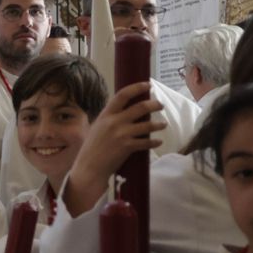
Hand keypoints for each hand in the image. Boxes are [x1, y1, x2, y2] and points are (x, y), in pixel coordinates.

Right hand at [62, 82, 165, 217]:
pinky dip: (154, 142)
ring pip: (147, 125)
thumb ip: (110, 119)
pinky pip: (146, 142)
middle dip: (154, 104)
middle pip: (140, 107)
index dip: (137, 88)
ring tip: (163, 124)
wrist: (89, 167)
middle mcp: (114, 122)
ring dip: (158, 124)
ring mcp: (122, 134)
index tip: (147, 85)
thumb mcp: (97, 128)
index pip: (122, 95)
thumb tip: (125, 112)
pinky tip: (158, 141)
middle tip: (160, 105)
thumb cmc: (92, 148)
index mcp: (105, 115)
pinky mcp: (127, 147)